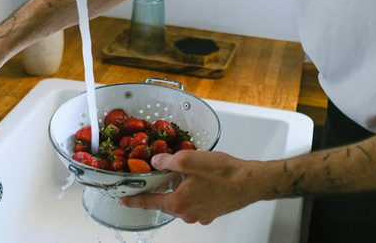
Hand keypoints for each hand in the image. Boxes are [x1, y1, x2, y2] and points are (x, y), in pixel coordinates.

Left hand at [120, 151, 270, 224]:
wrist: (251, 181)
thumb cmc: (223, 172)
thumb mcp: (189, 160)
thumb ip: (167, 161)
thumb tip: (155, 162)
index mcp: (178, 203)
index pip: (149, 203)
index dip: (135, 201)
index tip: (125, 200)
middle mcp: (188, 214)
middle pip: (165, 203)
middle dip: (159, 192)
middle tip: (154, 181)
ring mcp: (201, 215)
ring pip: (181, 203)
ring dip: (177, 192)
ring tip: (179, 177)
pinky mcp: (213, 212)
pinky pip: (195, 204)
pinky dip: (191, 194)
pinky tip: (197, 182)